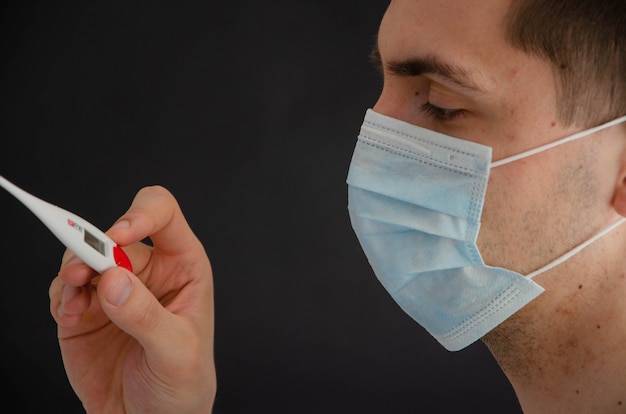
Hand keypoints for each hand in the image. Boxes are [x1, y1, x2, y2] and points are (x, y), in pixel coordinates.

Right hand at [49, 186, 215, 412]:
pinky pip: (63, 288)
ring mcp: (114, 287)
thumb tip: (112, 280)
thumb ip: (145, 316)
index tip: (118, 236)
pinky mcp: (86, 309)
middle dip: (93, 250)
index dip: (140, 214)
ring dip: (72, 272)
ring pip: (83, 256)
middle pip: (113, 235)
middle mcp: (147, 270)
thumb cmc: (182, 384)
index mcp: (182, 265)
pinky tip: (71, 318)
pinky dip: (60, 297)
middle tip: (79, 275)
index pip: (162, 215)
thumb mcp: (176, 352)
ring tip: (74, 303)